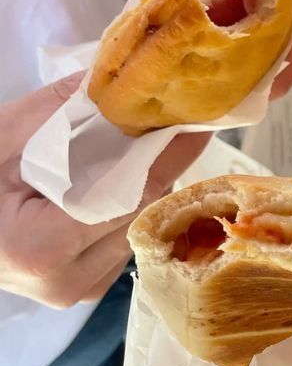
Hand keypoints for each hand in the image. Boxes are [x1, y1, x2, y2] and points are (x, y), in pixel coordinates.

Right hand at [0, 74, 208, 307]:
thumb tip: (117, 72)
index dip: (167, 155)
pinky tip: (125, 177)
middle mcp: (68, 284)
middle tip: (179, 121)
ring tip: (151, 144)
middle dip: (161, 166)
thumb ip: (63, 108)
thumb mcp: (5, 137)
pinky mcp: (84, 290)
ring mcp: (78, 293)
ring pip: (139, 230)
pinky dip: (130, 206)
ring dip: (149, 187)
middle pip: (142, 215)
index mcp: (43, 249)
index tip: (197, 121)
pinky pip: (125, 242)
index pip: (130, 196)